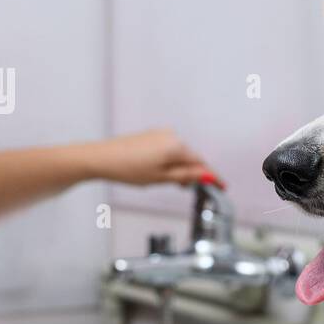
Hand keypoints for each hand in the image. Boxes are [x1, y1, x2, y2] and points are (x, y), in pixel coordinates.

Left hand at [90, 129, 219, 187]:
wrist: (101, 158)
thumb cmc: (128, 169)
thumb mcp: (161, 178)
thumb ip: (187, 176)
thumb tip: (206, 175)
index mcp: (177, 146)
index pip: (202, 163)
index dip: (211, 176)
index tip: (221, 185)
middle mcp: (172, 135)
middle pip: (191, 157)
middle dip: (193, 173)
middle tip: (188, 189)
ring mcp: (161, 133)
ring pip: (179, 154)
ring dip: (180, 168)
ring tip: (169, 182)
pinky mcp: (151, 135)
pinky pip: (169, 149)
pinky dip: (170, 161)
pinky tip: (160, 172)